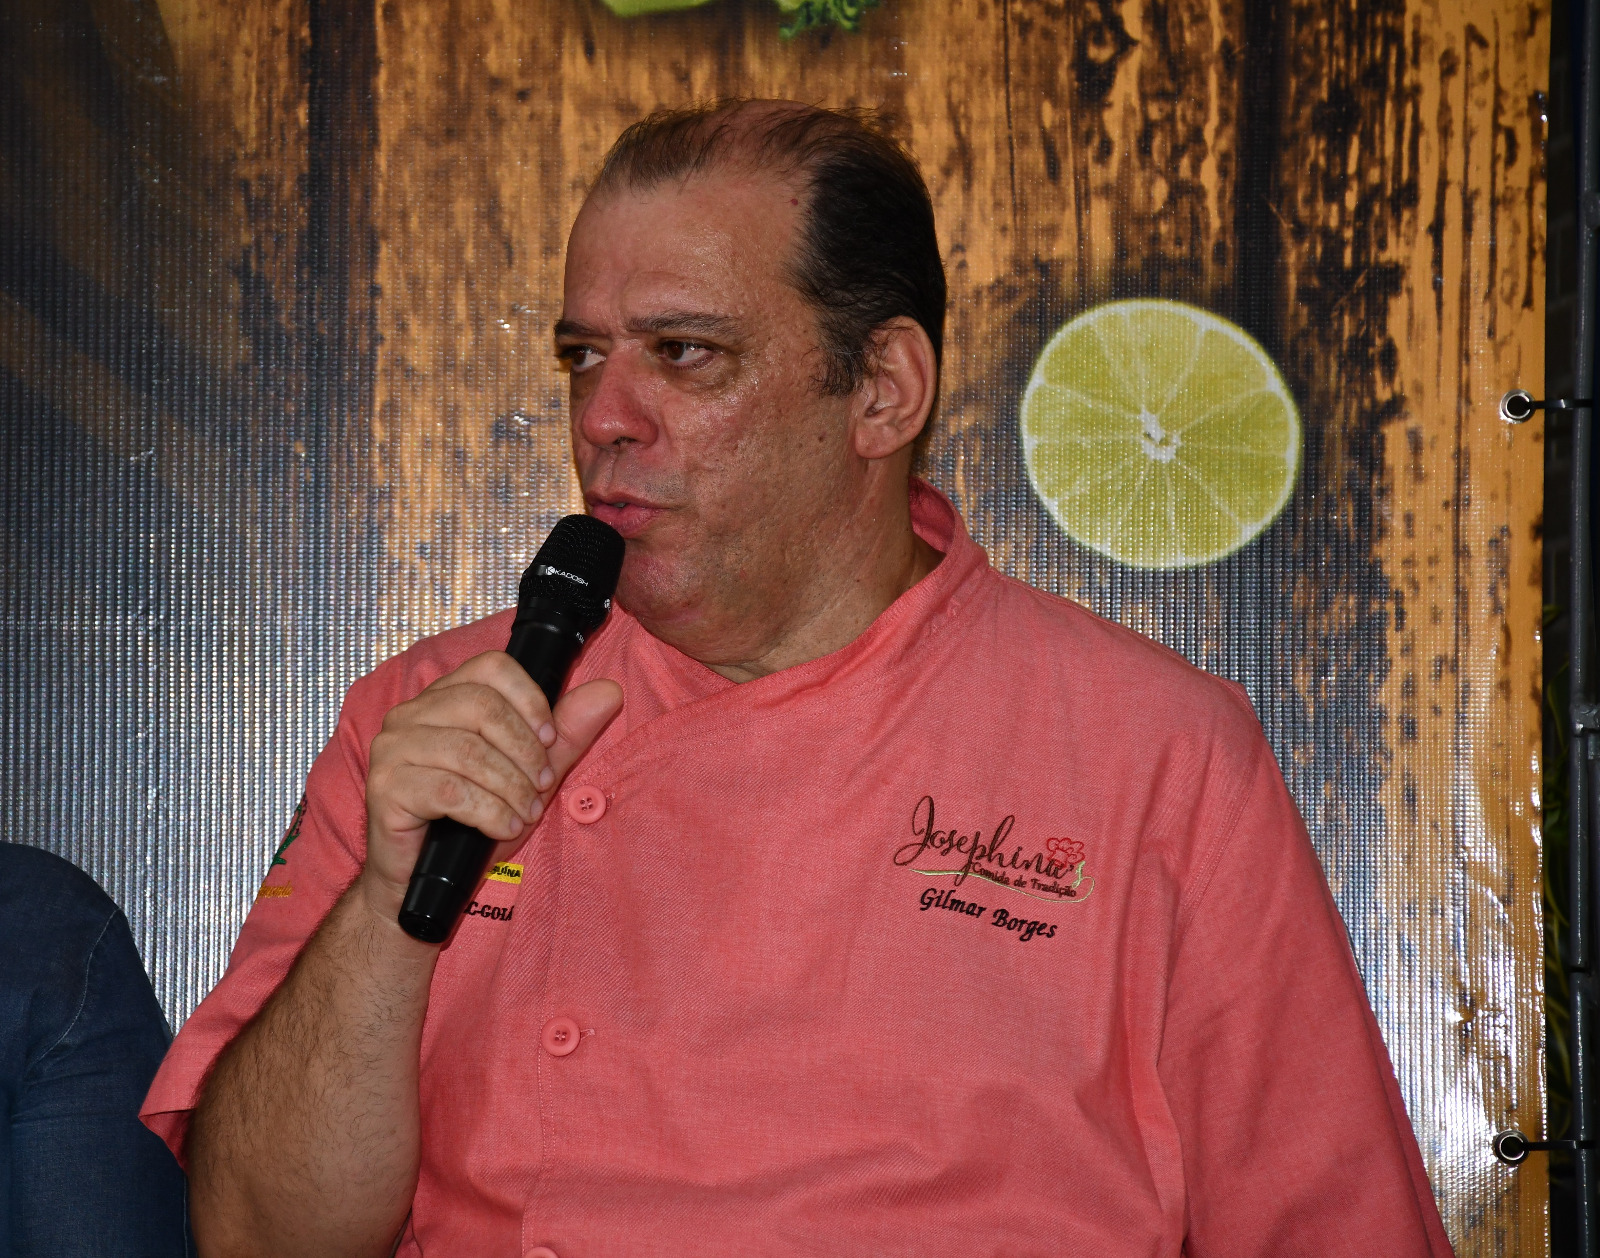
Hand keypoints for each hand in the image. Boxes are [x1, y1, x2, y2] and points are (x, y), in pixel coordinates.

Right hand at [361, 652, 622, 921]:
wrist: (421, 883)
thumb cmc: (471, 826)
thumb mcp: (529, 776)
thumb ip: (566, 735)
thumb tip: (609, 692)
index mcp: (442, 699)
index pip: (491, 668)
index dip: (530, 700)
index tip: (549, 740)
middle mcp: (410, 715)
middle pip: (480, 706)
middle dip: (524, 750)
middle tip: (542, 786)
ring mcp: (392, 749)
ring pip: (467, 750)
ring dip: (510, 786)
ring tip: (526, 812)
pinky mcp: (385, 787)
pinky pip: (450, 789)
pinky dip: (489, 811)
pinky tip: (504, 828)